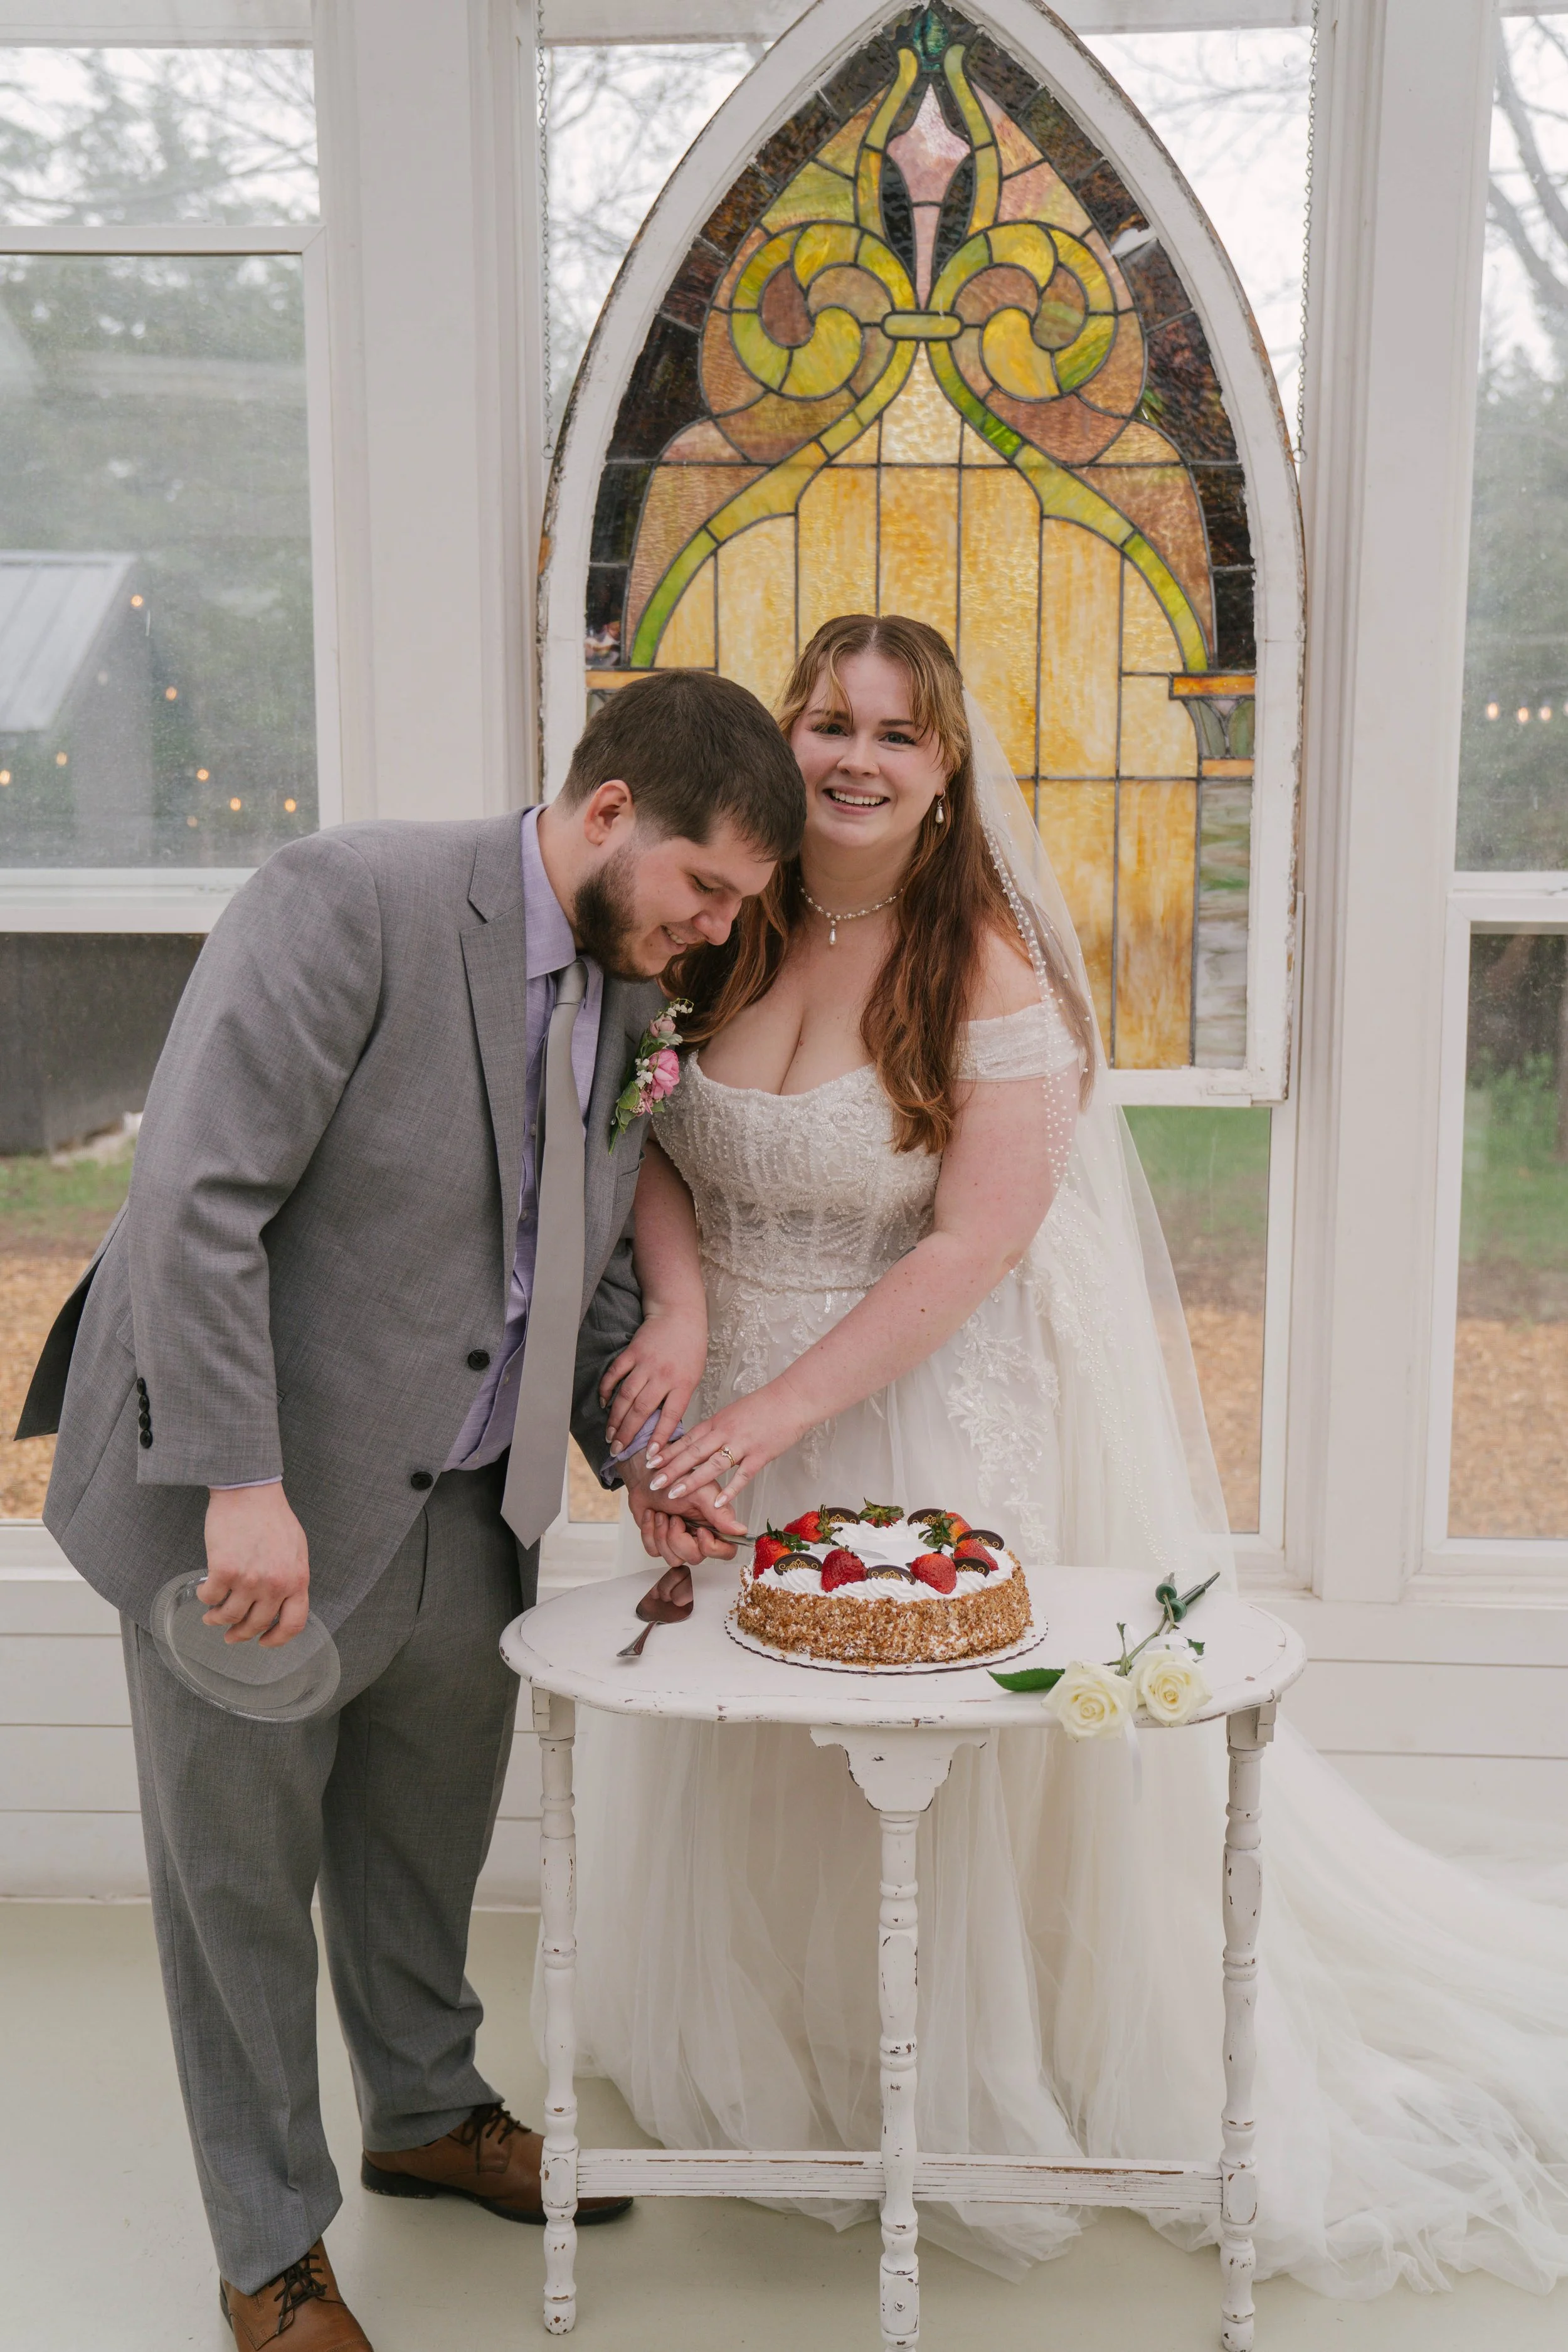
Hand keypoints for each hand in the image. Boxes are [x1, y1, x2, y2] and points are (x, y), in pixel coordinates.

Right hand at [200, 1484, 310, 1645]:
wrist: (250, 1490)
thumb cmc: (272, 1516)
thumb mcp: (295, 1550)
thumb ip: (290, 1578)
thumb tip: (281, 1602)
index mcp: (297, 1579)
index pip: (293, 1624)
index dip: (277, 1639)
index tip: (264, 1642)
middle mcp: (275, 1584)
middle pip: (256, 1625)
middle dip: (240, 1633)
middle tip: (230, 1635)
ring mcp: (249, 1579)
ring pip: (228, 1616)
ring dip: (217, 1619)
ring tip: (211, 1616)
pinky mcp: (224, 1570)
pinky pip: (210, 1597)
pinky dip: (205, 1598)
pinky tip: (204, 1593)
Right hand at [600, 1306, 708, 1452]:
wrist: (680, 1315)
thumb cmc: (690, 1349)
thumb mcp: (693, 1376)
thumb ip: (677, 1398)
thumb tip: (661, 1425)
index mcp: (683, 1383)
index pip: (670, 1416)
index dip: (659, 1438)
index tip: (649, 1456)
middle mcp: (663, 1375)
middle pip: (642, 1410)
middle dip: (628, 1434)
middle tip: (618, 1450)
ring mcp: (645, 1364)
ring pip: (626, 1396)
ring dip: (615, 1418)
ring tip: (610, 1435)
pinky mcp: (632, 1353)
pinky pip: (615, 1375)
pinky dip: (607, 1390)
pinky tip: (604, 1404)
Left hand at [622, 1453, 744, 1566]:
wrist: (647, 1477)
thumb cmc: (676, 1478)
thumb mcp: (700, 1491)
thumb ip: (720, 1512)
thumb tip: (741, 1530)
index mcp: (715, 1523)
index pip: (726, 1551)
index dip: (712, 1548)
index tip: (699, 1531)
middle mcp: (699, 1536)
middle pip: (695, 1557)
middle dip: (678, 1538)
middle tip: (673, 1517)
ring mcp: (679, 1541)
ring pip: (673, 1559)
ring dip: (662, 1534)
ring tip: (661, 1514)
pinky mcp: (660, 1543)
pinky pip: (654, 1552)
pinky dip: (648, 1533)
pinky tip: (651, 1516)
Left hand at [646, 1385, 806, 1508]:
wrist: (792, 1397)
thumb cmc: (765, 1405)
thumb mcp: (733, 1412)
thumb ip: (717, 1429)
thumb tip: (701, 1442)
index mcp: (717, 1421)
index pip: (687, 1439)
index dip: (667, 1451)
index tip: (649, 1462)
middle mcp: (725, 1432)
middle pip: (693, 1452)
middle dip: (670, 1468)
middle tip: (652, 1482)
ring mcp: (742, 1444)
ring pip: (712, 1464)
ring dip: (691, 1480)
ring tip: (674, 1493)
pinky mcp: (761, 1455)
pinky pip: (742, 1475)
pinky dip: (730, 1489)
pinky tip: (718, 1502)